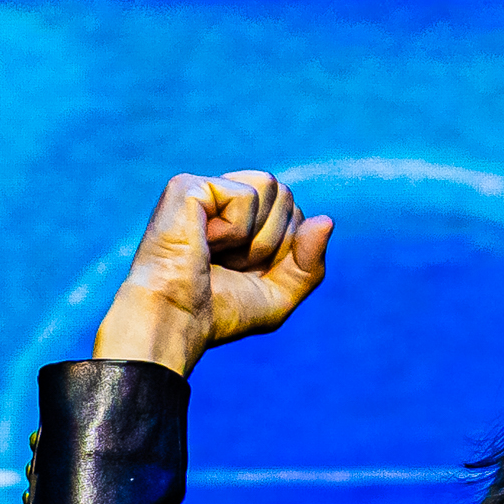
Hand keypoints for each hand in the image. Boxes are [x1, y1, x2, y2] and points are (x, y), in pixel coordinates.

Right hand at [93, 170, 331, 376]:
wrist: (177, 319)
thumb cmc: (219, 313)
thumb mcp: (279, 296)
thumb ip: (309, 264)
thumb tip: (326, 220)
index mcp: (243, 222)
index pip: (296, 216)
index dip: (285, 253)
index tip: (248, 274)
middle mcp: (223, 200)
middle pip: (288, 198)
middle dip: (273, 243)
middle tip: (232, 265)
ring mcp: (206, 189)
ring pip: (273, 188)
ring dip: (258, 237)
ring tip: (219, 254)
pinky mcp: (190, 184)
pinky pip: (247, 195)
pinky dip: (235, 229)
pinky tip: (204, 242)